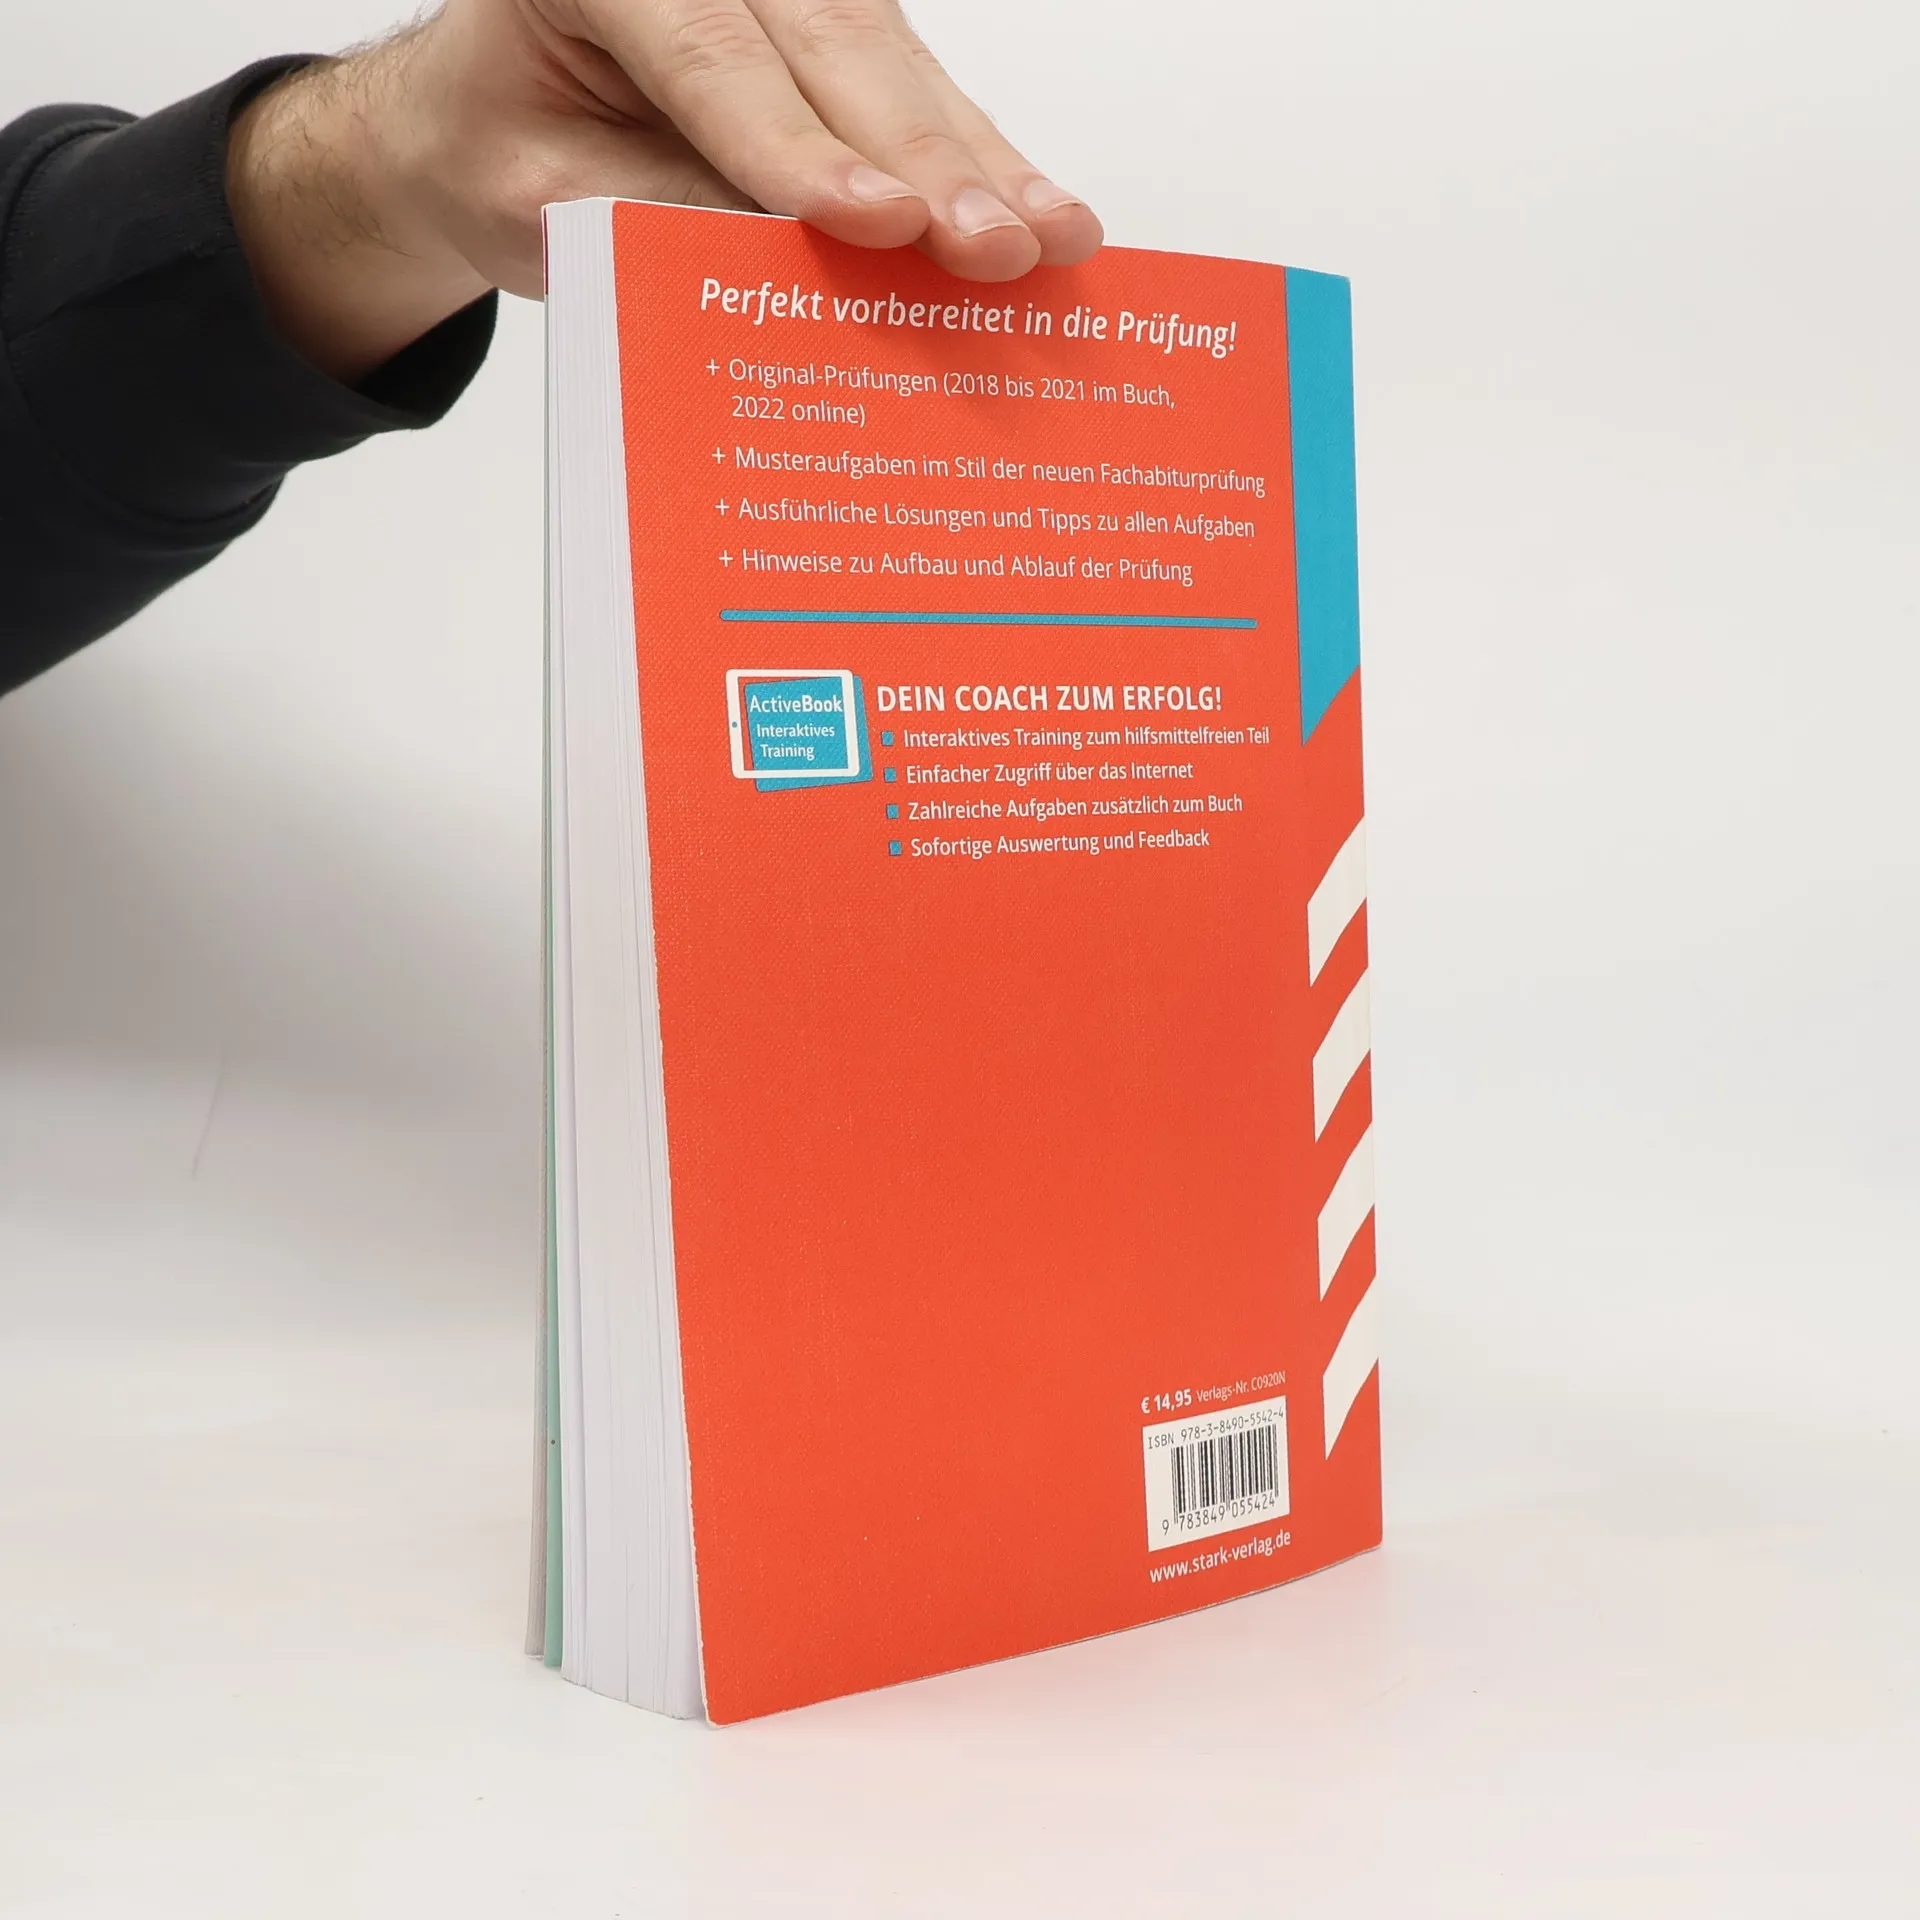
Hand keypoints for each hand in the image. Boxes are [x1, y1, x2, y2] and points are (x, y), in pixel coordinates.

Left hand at [229, 0, 1101, 382]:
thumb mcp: (547, 201)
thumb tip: (793, 256)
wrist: (490, 123)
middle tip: (995, 247)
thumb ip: (657, 211)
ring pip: (893, 65)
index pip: (712, 59)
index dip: (799, 148)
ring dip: (978, 164)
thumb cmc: (508, 154)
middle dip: (924, 161)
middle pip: (834, 51)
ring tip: (1049, 238)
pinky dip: (977, 160)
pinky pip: (915, 91)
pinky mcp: (834, 34)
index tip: (877, 222)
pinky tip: (1042, 210)